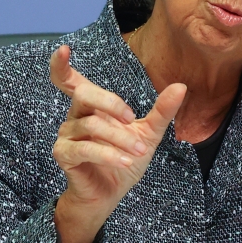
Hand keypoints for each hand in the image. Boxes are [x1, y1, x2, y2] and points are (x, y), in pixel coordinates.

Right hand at [48, 44, 185, 242]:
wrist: (112, 193)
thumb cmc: (125, 159)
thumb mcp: (149, 133)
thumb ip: (162, 110)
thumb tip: (181, 86)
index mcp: (91, 106)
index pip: (68, 80)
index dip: (60, 64)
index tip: (63, 48)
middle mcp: (75, 116)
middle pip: (84, 94)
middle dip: (111, 103)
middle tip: (132, 119)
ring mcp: (67, 136)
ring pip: (91, 126)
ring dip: (120, 139)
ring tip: (139, 151)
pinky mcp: (64, 156)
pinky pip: (85, 149)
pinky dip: (109, 155)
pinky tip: (125, 162)